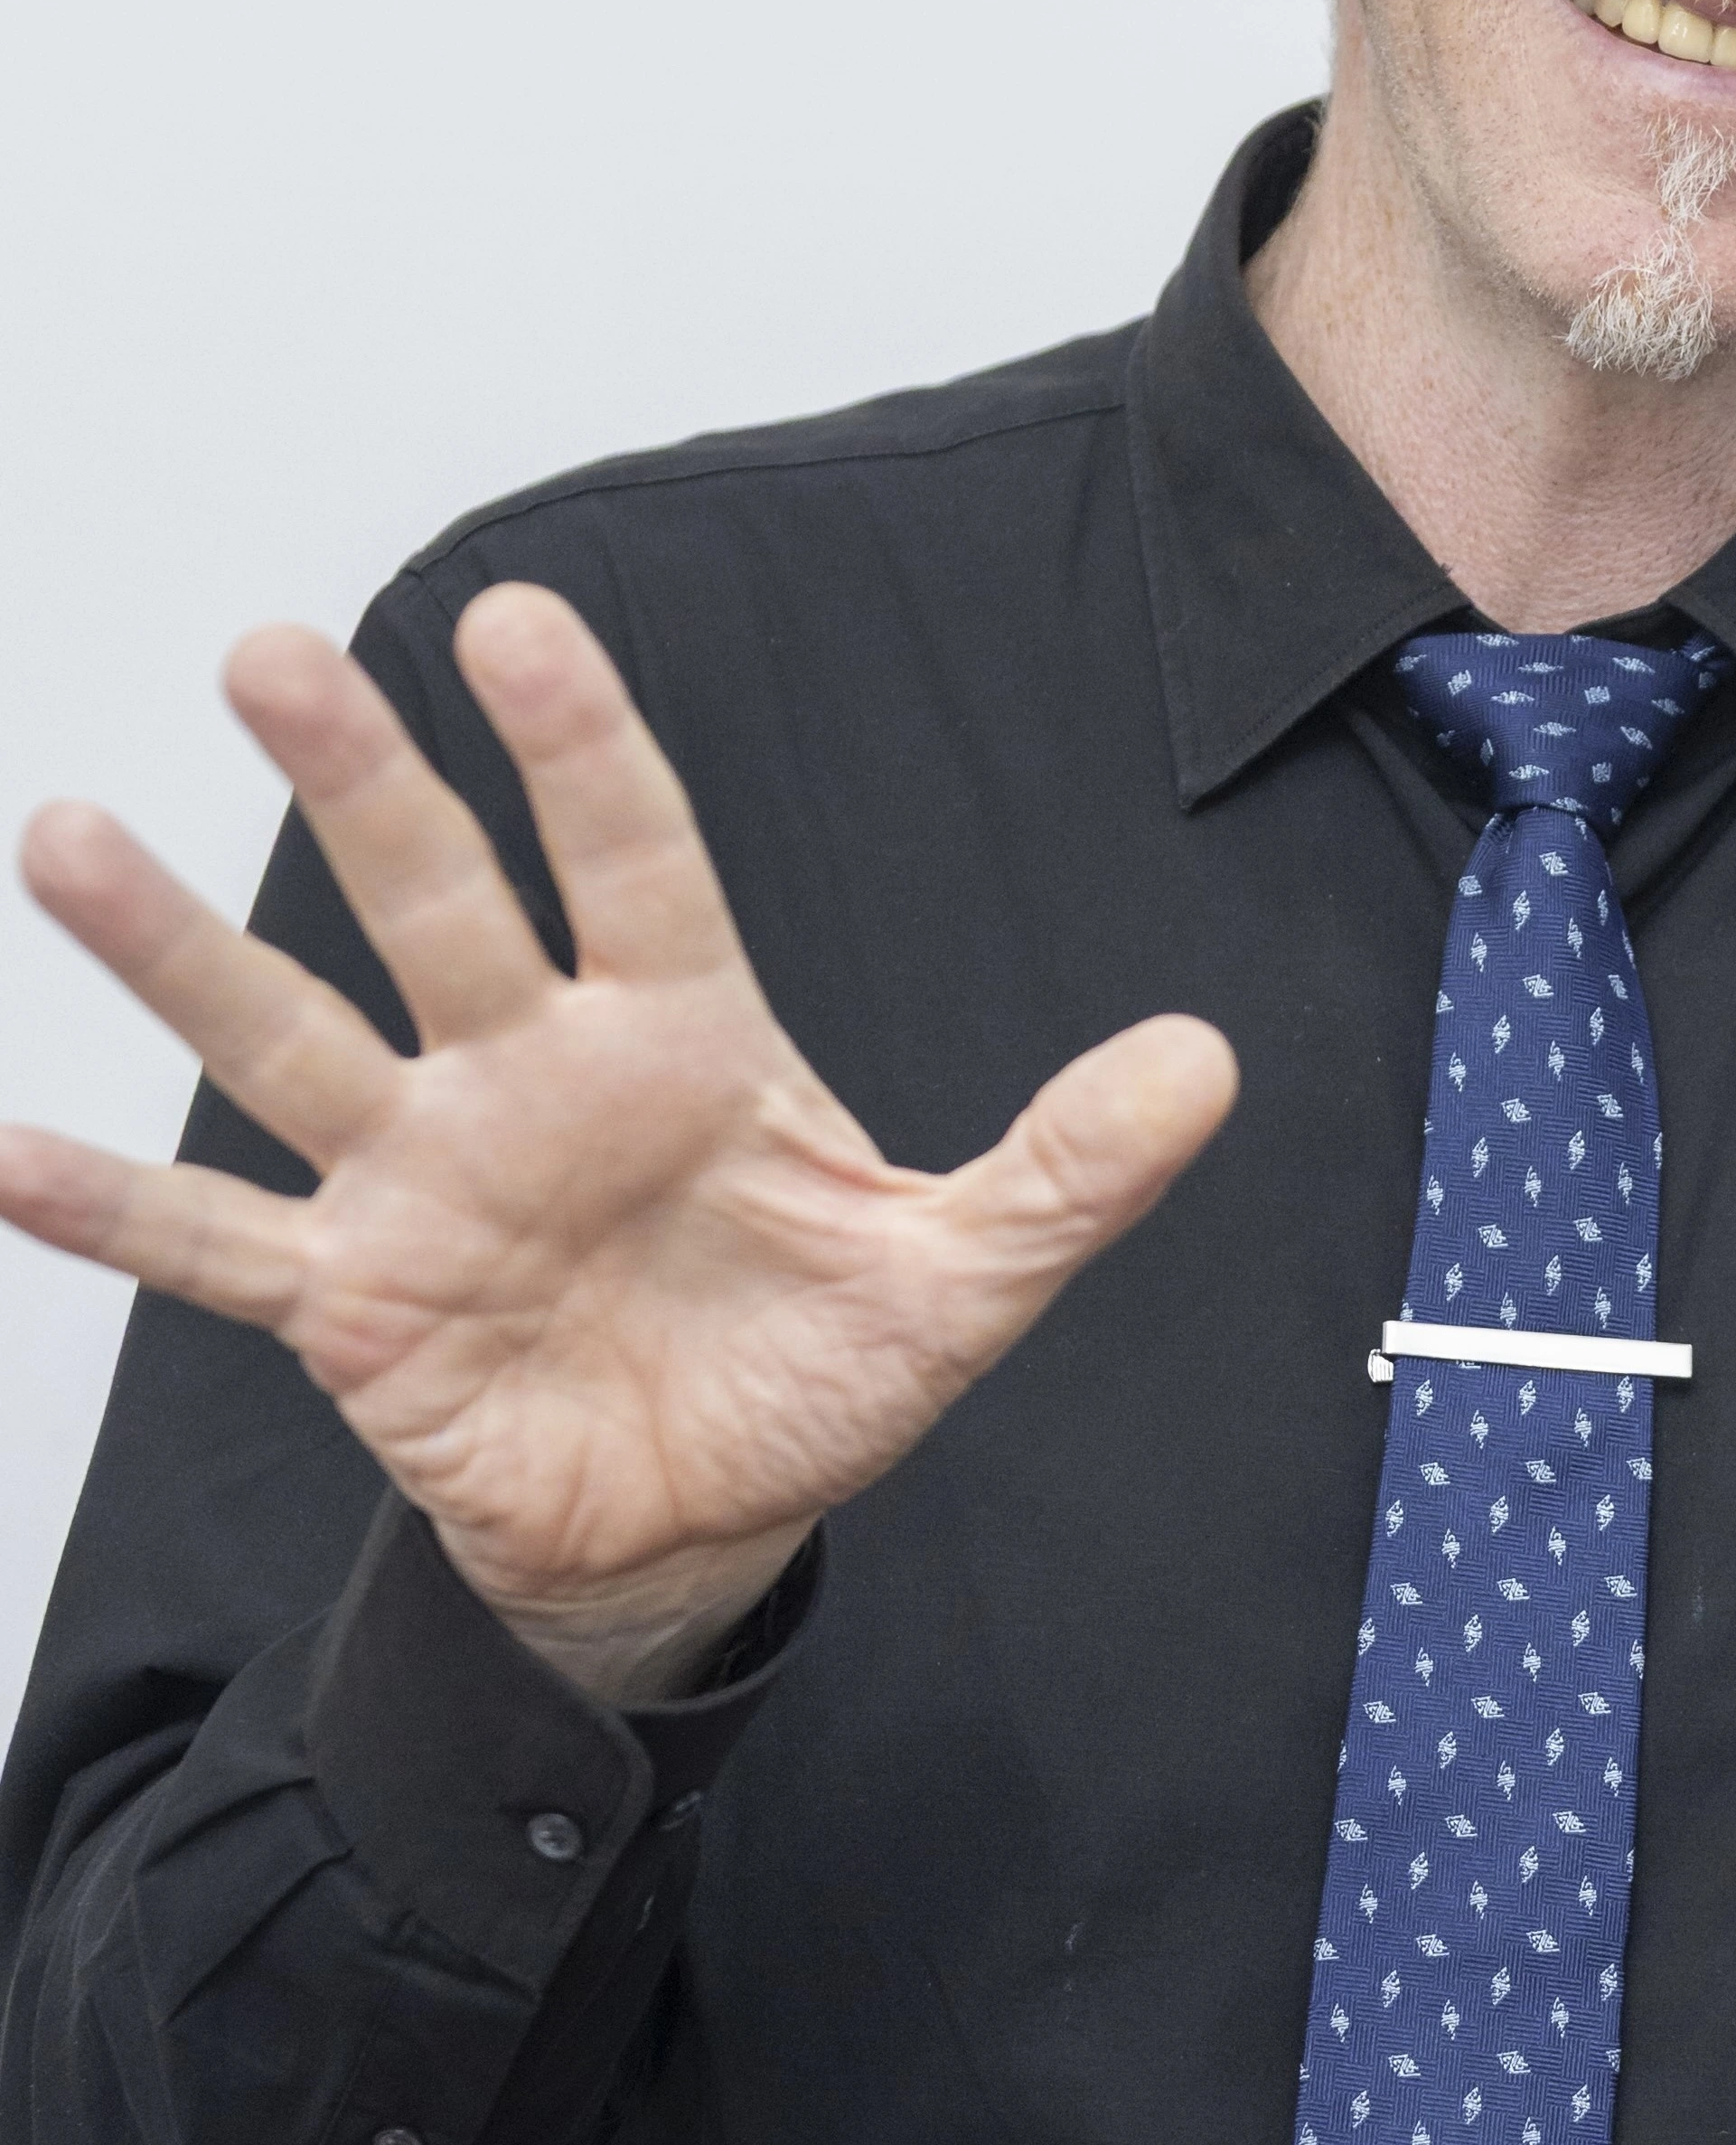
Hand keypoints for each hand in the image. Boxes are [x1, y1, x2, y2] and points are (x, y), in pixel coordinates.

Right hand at [6, 585, 1236, 1701]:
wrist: (703, 1520)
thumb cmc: (820, 1366)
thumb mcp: (968, 1272)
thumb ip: (1071, 1167)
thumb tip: (1207, 1063)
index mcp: (687, 1039)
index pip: (633, 858)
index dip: (582, 746)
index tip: (518, 625)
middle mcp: (537, 1078)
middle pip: (441, 904)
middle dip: (364, 785)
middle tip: (269, 653)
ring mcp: (430, 1181)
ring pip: (293, 1038)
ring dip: (184, 949)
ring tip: (71, 831)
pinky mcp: (354, 1305)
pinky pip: (218, 1249)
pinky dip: (114, 1211)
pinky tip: (2, 1148)